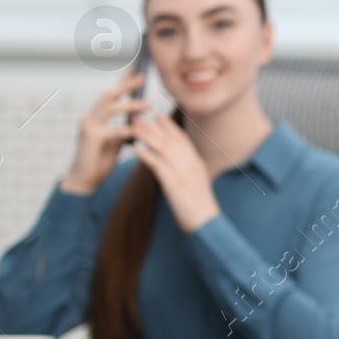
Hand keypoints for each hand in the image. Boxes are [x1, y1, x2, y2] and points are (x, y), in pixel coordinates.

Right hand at [59, 73, 152, 195]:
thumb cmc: (99, 161)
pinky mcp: (91, 138)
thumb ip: (123, 130)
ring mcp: (88, 127)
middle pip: (108, 96)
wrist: (84, 180)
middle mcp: (89, 119)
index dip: (122, 84)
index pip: (110, 96)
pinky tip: (138, 130)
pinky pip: (112, 130)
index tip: (136, 72)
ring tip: (148, 105)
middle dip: (125, 85)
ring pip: (110, 109)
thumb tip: (137, 121)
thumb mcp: (115, 143)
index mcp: (95, 118)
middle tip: (142, 77)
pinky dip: (127, 129)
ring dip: (130, 105)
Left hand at [128, 110, 219, 232]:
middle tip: (137, 116)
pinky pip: (158, 164)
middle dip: (153, 126)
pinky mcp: (174, 183)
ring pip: (163, 148)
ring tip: (132, 127)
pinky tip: (134, 148)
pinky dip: (145, 154)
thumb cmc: (199, 207)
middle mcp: (191, 163)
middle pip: (170, 139)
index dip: (169, 125)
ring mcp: (183, 172)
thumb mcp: (196, 183)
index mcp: (196, 162)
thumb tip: (174, 163)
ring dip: (146, 135)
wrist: (206, 223)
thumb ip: (186, 170)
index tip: (156, 115)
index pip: (182, 138)